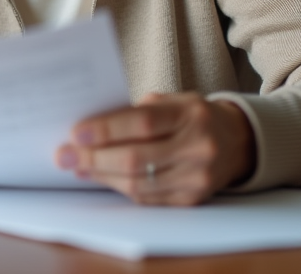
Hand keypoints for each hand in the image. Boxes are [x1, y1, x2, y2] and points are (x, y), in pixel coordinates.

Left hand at [55, 92, 255, 205]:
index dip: (106, 129)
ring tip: (78, 166)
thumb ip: (136, 112)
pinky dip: (120, 188)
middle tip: (64, 155)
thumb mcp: (171, 101)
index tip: (76, 133)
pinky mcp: (192, 199)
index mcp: (190, 113)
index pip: (142, 123)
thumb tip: (90, 129)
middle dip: (94, 158)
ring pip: (139, 183)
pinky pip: (148, 198)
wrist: (236, 141)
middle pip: (136, 158)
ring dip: (102, 176)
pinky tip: (102, 178)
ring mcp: (197, 176)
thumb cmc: (192, 116)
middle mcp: (198, 146)